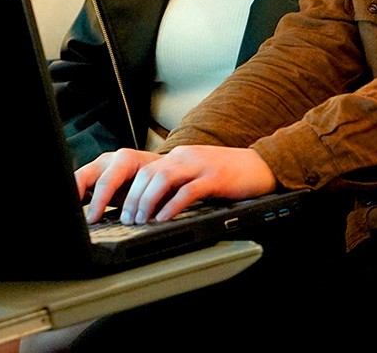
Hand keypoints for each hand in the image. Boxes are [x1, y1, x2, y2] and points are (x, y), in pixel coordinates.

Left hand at [76, 145, 276, 223]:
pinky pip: (187, 191)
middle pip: (147, 173)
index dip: (125, 189)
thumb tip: (149, 204)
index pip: (142, 169)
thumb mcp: (196, 174)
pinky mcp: (214, 177)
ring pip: (162, 179)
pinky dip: (172, 206)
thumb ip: (175, 183)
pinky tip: (165, 219)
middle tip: (125, 219)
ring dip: (147, 202)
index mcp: (177, 156)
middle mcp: (184, 157)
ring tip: (141, 221)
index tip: (116, 210)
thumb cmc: (228, 174)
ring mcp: (199, 165)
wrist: (260, 165)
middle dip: (131, 198)